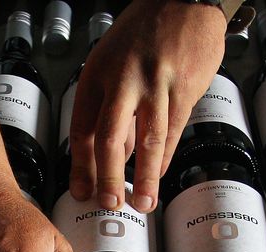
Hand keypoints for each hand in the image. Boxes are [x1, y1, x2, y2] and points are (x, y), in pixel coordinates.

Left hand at [68, 0, 227, 212]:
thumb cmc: (146, 32)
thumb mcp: (114, 64)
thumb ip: (113, 110)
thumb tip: (114, 157)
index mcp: (97, 75)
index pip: (82, 129)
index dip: (81, 166)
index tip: (82, 192)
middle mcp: (121, 79)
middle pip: (108, 138)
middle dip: (108, 178)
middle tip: (110, 204)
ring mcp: (154, 83)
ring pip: (146, 139)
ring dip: (144, 177)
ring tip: (143, 203)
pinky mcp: (184, 87)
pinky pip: (172, 130)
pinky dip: (165, 156)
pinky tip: (159, 173)